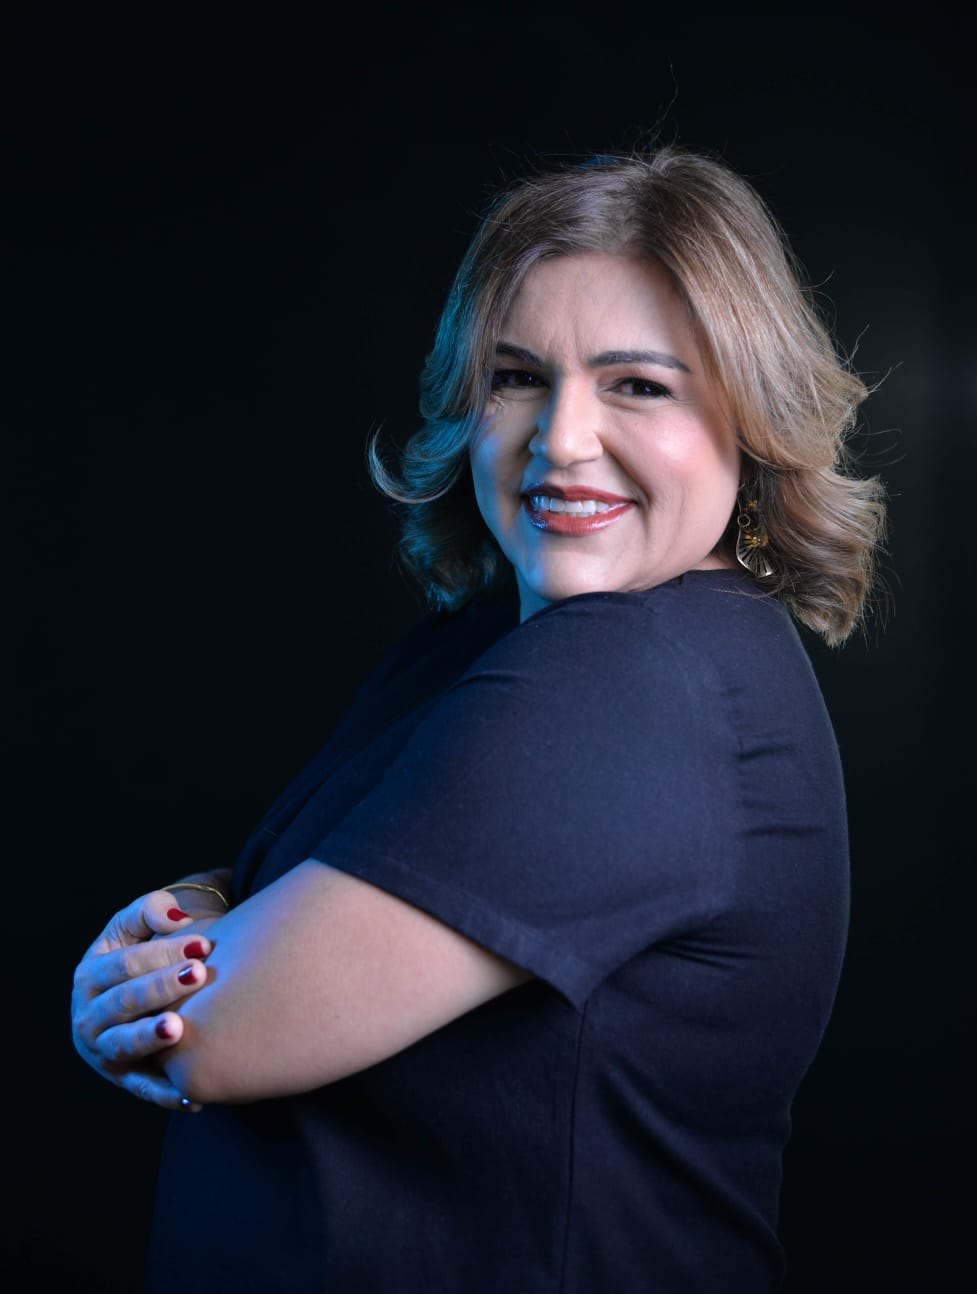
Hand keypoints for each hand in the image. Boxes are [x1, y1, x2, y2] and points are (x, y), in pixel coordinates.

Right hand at [71, 888, 220, 1110]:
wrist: (144, 983)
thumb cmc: (146, 949)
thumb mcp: (138, 924)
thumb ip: (150, 911)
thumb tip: (176, 919)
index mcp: (89, 974)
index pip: (123, 963)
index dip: (161, 952)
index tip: (203, 944)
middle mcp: (89, 1015)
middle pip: (124, 1001)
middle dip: (161, 988)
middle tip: (197, 975)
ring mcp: (102, 1049)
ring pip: (124, 1045)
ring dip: (150, 1039)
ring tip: (178, 1029)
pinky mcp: (122, 1076)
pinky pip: (142, 1088)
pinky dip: (165, 1094)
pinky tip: (193, 1096)